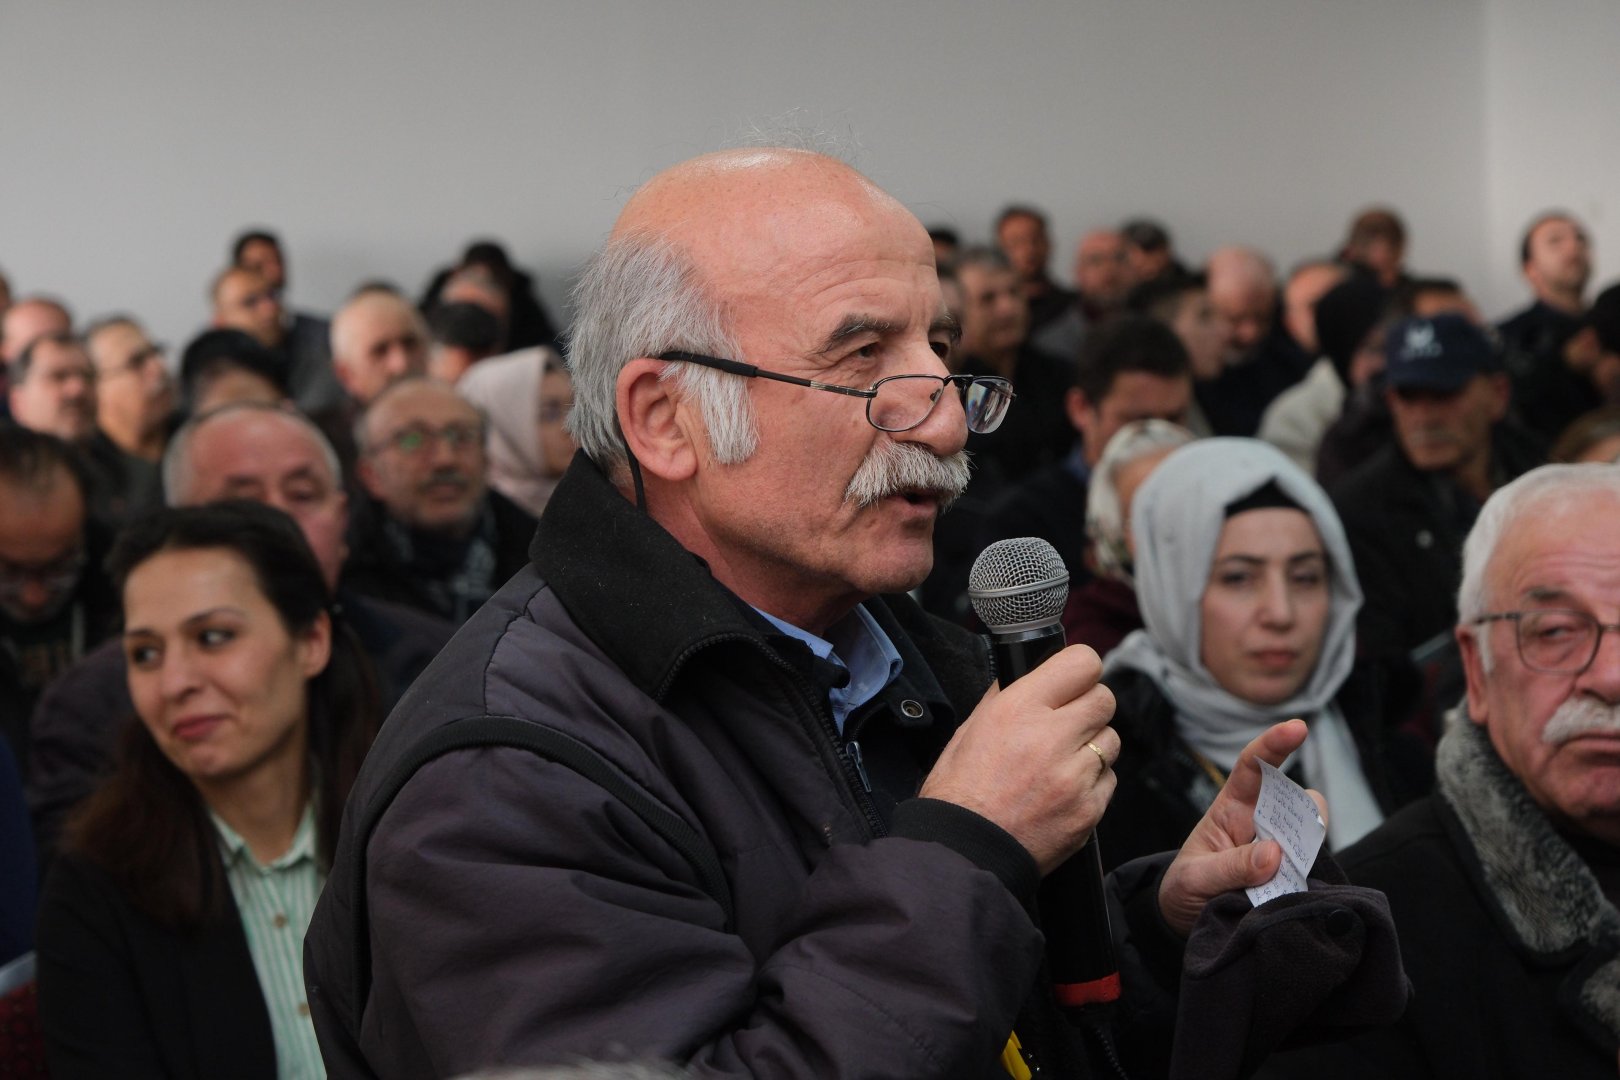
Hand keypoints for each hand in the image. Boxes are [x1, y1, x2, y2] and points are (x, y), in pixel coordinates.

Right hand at [919, 645, 1117, 874]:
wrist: (964, 853)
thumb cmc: (959, 793)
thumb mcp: (969, 731)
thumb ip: (1003, 698)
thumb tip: (1029, 674)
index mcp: (1018, 710)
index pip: (1083, 663)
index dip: (1080, 670)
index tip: (1074, 680)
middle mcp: (1051, 737)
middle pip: (1105, 699)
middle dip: (1088, 707)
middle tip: (1067, 724)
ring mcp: (1075, 776)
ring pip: (1111, 740)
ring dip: (1092, 746)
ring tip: (1061, 762)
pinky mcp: (1089, 809)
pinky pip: (1109, 779)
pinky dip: (1092, 782)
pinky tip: (1062, 791)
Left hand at [1157, 720, 1328, 935]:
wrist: (1186, 921)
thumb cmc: (1186, 887)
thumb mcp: (1196, 878)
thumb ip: (1230, 866)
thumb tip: (1274, 853)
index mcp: (1231, 809)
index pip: (1252, 767)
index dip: (1273, 745)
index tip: (1297, 727)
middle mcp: (1261, 824)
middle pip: (1297, 801)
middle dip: (1302, 814)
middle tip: (1279, 851)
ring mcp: (1281, 850)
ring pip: (1312, 836)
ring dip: (1305, 854)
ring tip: (1273, 884)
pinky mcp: (1293, 877)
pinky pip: (1314, 871)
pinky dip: (1311, 882)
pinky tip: (1291, 897)